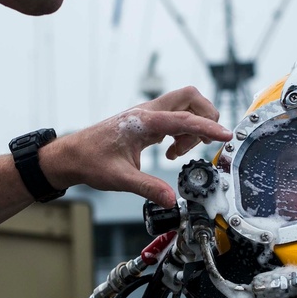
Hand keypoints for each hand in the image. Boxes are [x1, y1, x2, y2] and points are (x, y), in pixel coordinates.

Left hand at [42, 86, 231, 206]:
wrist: (71, 155)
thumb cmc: (91, 161)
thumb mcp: (121, 179)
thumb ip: (148, 188)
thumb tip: (171, 200)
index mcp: (144, 122)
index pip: (184, 119)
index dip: (208, 128)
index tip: (225, 135)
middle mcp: (147, 112)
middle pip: (190, 97)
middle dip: (205, 116)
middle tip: (202, 143)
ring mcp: (147, 114)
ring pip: (184, 106)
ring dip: (192, 127)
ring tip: (178, 153)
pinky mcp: (146, 121)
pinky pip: (174, 117)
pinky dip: (181, 131)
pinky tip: (170, 152)